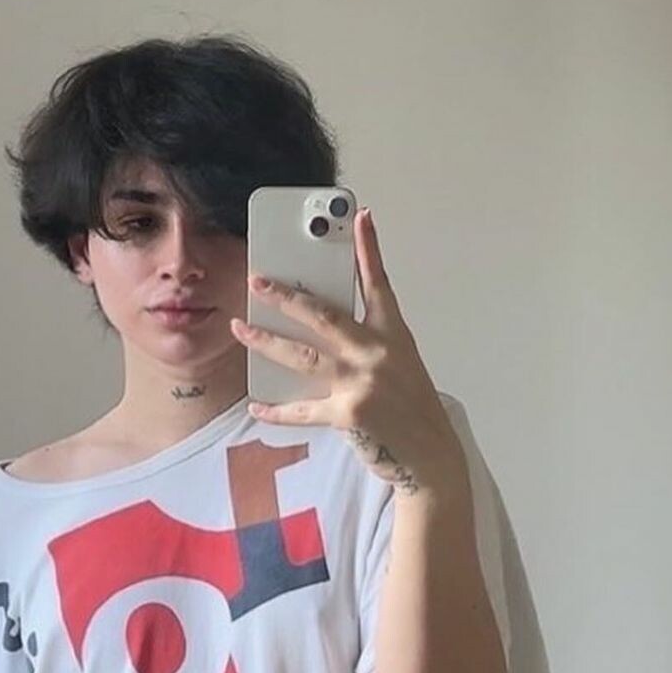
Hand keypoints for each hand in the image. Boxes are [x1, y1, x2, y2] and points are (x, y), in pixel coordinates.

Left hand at [230, 207, 467, 498]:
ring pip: (301, 355)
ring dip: (266, 340)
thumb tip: (321, 326)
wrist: (430, 455)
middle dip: (286, 296)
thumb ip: (368, 341)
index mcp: (394, 335)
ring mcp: (362, 382)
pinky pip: (301, 409)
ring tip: (241, 328)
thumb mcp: (401, 363)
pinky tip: (257, 406)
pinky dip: (276, 410)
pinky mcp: (348, 414)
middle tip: (258, 280)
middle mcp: (378, 353)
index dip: (369, 250)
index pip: (378, 284)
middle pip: (323, 315)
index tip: (360, 216)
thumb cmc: (412, 407)